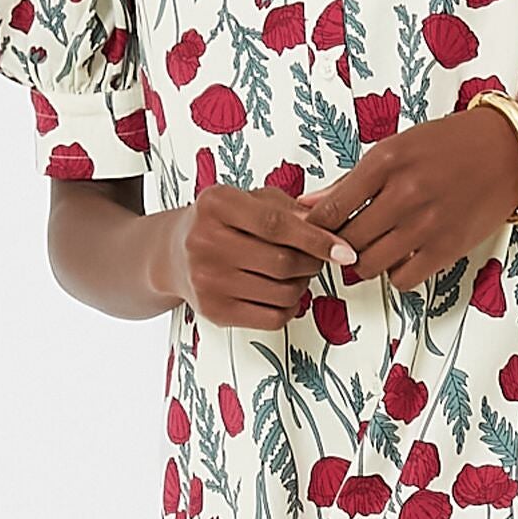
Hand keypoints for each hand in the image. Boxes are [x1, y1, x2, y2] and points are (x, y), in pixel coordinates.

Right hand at [159, 181, 348, 329]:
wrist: (173, 254)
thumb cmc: (218, 223)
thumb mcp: (247, 200)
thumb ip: (287, 208)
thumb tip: (328, 228)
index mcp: (217, 205)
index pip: (277, 225)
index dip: (316, 239)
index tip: (343, 250)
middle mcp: (206, 242)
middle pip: (283, 262)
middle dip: (311, 263)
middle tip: (312, 259)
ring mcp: (207, 280)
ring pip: (282, 293)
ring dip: (301, 286)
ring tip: (293, 274)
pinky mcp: (213, 311)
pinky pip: (272, 318)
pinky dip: (288, 308)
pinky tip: (280, 294)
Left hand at [300, 101, 517, 291]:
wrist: (508, 150)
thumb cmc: (451, 144)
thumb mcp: (396, 148)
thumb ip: (352, 181)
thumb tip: (309, 205)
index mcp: (385, 161)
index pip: (331, 210)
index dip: (316, 227)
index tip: (315, 231)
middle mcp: (404, 193)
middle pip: (347, 241)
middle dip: (338, 246)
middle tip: (341, 243)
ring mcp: (426, 224)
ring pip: (369, 264)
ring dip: (363, 262)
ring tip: (372, 248)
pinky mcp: (447, 248)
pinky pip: (403, 279)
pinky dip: (395, 273)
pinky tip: (400, 257)